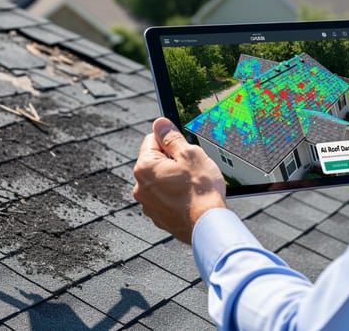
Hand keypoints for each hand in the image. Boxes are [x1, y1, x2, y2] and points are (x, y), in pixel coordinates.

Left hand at [132, 118, 226, 242]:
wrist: (208, 226)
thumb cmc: (200, 190)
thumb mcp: (189, 154)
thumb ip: (171, 137)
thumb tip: (160, 123)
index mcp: (144, 168)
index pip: (151, 140)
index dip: (170, 140)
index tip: (183, 146)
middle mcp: (140, 188)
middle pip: (156, 162)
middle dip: (172, 161)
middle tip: (192, 167)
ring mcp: (149, 205)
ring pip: (161, 182)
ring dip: (174, 179)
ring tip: (193, 185)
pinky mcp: (159, 218)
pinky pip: (166, 199)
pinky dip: (176, 197)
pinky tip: (191, 199)